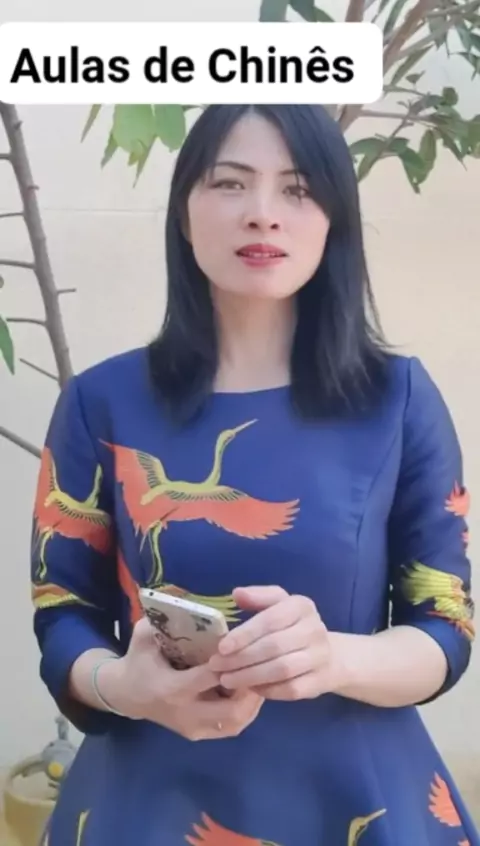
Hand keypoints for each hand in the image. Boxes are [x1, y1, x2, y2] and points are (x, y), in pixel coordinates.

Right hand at [98, 617, 263, 740]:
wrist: (125, 694)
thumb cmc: (139, 661)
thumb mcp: (144, 636)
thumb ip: (163, 620)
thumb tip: (190, 603)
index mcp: (172, 688)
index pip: (210, 678)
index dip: (231, 662)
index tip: (243, 645)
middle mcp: (186, 714)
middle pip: (232, 710)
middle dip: (249, 687)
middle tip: (258, 663)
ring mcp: (193, 728)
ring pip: (236, 722)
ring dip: (251, 700)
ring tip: (257, 674)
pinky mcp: (199, 734)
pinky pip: (231, 726)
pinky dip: (245, 709)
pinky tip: (248, 688)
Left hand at [209, 586, 341, 700]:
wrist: (328, 655)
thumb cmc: (292, 626)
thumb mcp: (278, 605)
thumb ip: (258, 597)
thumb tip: (237, 594)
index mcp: (301, 606)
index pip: (270, 620)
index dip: (244, 634)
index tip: (221, 647)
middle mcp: (315, 629)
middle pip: (274, 646)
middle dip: (241, 658)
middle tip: (217, 666)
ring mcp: (320, 657)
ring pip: (282, 670)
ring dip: (250, 676)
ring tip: (227, 679)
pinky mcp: (320, 681)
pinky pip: (291, 689)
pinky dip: (267, 690)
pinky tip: (249, 688)